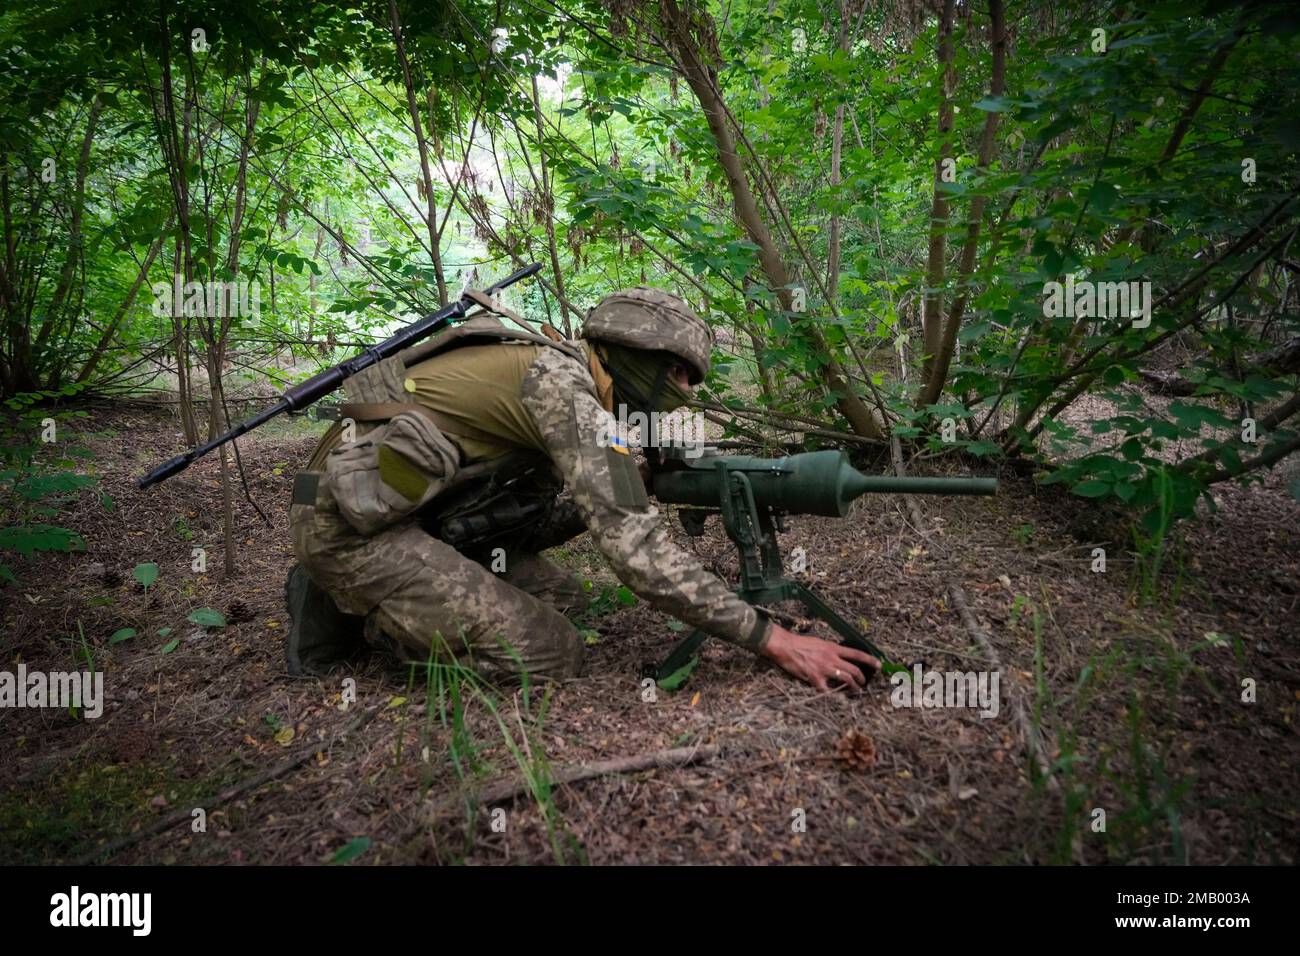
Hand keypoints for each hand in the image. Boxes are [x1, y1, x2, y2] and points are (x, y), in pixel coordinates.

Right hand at [759, 623, 879, 691]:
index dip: (870, 660)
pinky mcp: (815, 678)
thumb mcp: (819, 643)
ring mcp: (824, 669)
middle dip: (862, 678)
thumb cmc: (800, 643)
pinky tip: (835, 699)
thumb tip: (838, 656)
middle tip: (864, 683)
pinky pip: (827, 690)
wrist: (785, 646)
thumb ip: (830, 650)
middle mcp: (831, 658)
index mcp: (833, 648)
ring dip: (854, 687)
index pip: (857, 654)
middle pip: (854, 669)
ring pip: (846, 679)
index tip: (879, 665)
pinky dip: (833, 696)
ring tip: (856, 691)